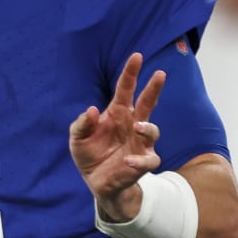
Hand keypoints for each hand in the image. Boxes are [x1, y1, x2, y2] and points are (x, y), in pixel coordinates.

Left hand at [70, 52, 165, 222]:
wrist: (96, 181)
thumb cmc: (89, 154)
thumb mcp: (77, 137)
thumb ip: (81, 123)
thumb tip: (92, 110)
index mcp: (117, 113)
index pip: (126, 89)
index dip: (131, 72)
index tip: (137, 56)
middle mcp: (132, 124)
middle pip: (148, 103)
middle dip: (154, 88)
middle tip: (160, 74)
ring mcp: (140, 143)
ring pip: (153, 130)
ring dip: (148, 127)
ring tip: (137, 127)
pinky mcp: (142, 162)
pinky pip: (149, 159)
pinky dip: (139, 160)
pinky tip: (127, 161)